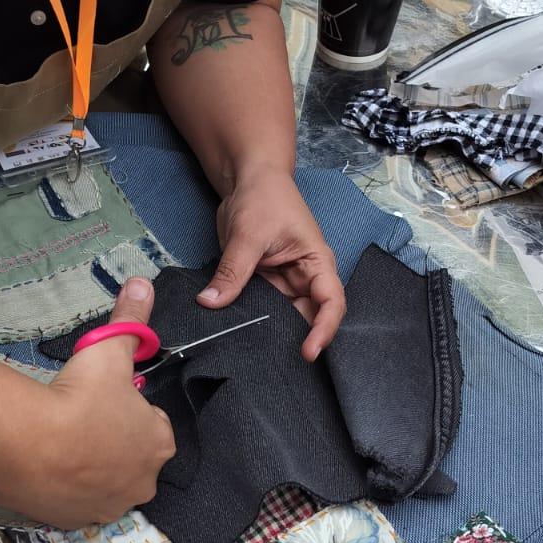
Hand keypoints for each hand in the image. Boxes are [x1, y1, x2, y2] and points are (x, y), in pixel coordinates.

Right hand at [32, 277, 175, 527]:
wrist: (32, 447)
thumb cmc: (81, 398)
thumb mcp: (108, 350)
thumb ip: (130, 319)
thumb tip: (143, 284)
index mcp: (159, 443)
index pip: (154, 424)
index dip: (130, 410)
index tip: (106, 400)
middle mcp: (142, 482)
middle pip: (132, 457)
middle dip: (112, 442)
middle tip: (80, 420)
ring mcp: (109, 507)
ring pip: (106, 483)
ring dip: (90, 467)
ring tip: (61, 443)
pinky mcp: (75, 521)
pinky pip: (76, 502)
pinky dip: (66, 488)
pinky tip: (47, 467)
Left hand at [197, 166, 344, 359]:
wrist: (247, 180)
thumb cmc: (263, 197)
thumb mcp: (248, 234)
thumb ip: (233, 271)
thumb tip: (210, 302)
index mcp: (316, 263)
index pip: (331, 303)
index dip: (324, 330)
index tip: (308, 352)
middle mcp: (304, 277)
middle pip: (307, 316)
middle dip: (294, 338)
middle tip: (273, 362)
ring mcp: (283, 282)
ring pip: (281, 317)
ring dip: (268, 331)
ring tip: (252, 351)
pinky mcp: (263, 283)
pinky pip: (260, 308)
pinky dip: (249, 319)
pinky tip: (235, 332)